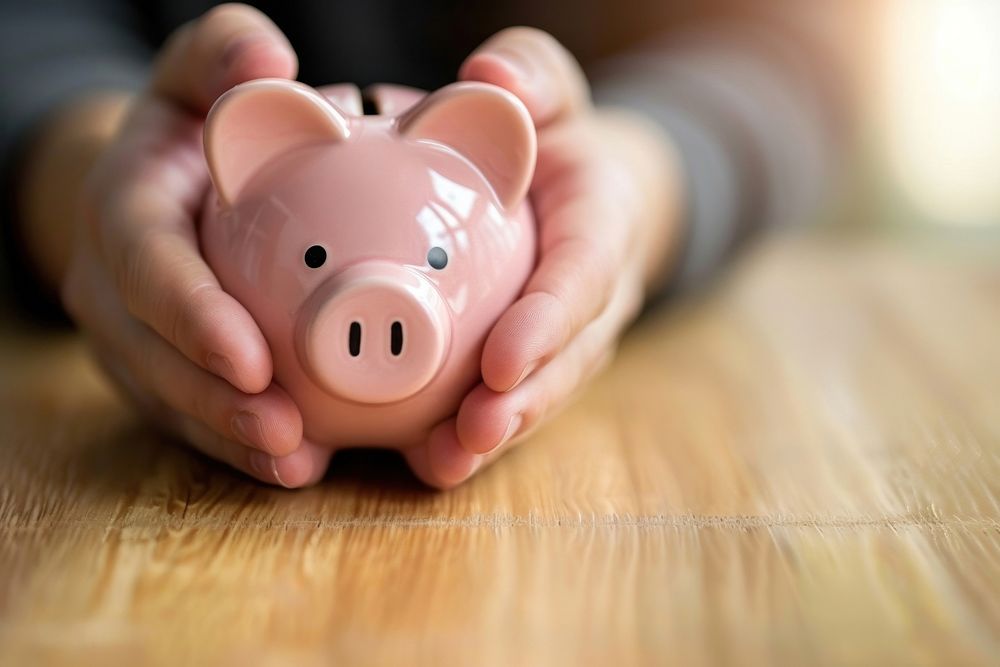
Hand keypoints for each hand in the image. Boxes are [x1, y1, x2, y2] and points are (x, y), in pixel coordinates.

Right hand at [53, 5, 330, 486]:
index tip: (251, 357)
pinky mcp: (157, 373)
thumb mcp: (202, 75)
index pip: (147, 266)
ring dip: (229, 439)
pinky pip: (193, 419)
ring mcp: (131, 337)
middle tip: (286, 431)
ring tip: (298, 464)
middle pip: (151, 353)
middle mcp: (115, 284)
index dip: (190, 315)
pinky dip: (238, 446)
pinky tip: (297, 466)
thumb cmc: (196, 125)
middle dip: (213, 400)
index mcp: (125, 210)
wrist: (165, 185)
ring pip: (170, 401)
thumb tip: (271, 59)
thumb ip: (224, 56)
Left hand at [405, 28, 683, 487]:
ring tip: (444, 463)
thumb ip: (531, 75)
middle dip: (525, 401)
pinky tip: (425, 461)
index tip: (502, 358)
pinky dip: (471, 434)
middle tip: (472, 433)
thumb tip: (490, 76)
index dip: (550, 321)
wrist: (582, 192)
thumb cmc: (554, 137)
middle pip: (569, 358)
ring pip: (542, 393)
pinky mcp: (536, 362)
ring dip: (498, 435)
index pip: (585, 275)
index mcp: (601, 226)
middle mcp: (594, 296)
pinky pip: (511, 400)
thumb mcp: (549, 91)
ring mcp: (569, 338)